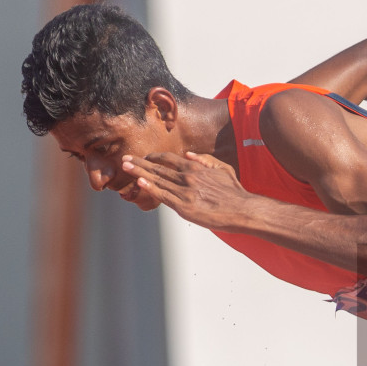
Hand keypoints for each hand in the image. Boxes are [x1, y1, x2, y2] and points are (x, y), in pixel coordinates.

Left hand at [120, 152, 250, 230]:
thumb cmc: (234, 192)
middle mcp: (187, 177)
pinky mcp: (185, 207)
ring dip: (139, 173)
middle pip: (158, 168)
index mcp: (195, 168)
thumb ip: (205, 160)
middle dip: (139, 163)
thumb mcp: (223, 169)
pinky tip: (140, 182)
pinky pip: (164, 196)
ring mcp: (184, 192)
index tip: (144, 158)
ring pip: (157, 180)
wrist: (242, 209)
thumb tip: (188, 155)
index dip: (154, 157)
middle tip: (124, 159)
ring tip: (125, 167)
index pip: (168, 159)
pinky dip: (151, 188)